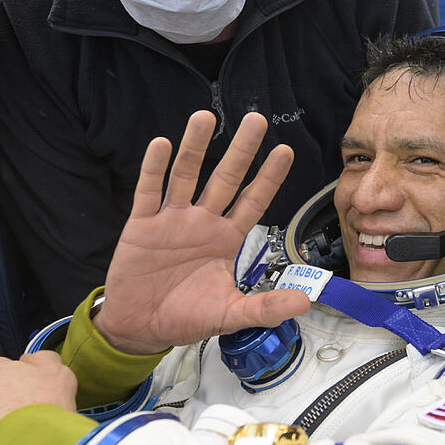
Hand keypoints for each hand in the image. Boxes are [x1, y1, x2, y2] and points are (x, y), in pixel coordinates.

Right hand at [94, 110, 310, 354]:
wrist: (140, 328)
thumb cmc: (186, 318)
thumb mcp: (230, 315)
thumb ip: (266, 307)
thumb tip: (304, 301)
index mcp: (225, 240)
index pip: (252, 201)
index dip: (268, 178)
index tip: (285, 151)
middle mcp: (201, 223)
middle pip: (224, 179)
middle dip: (240, 151)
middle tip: (256, 120)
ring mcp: (171, 221)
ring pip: (185, 176)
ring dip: (194, 147)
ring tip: (205, 117)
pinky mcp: (141, 225)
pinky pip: (148, 192)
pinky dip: (153, 169)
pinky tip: (162, 144)